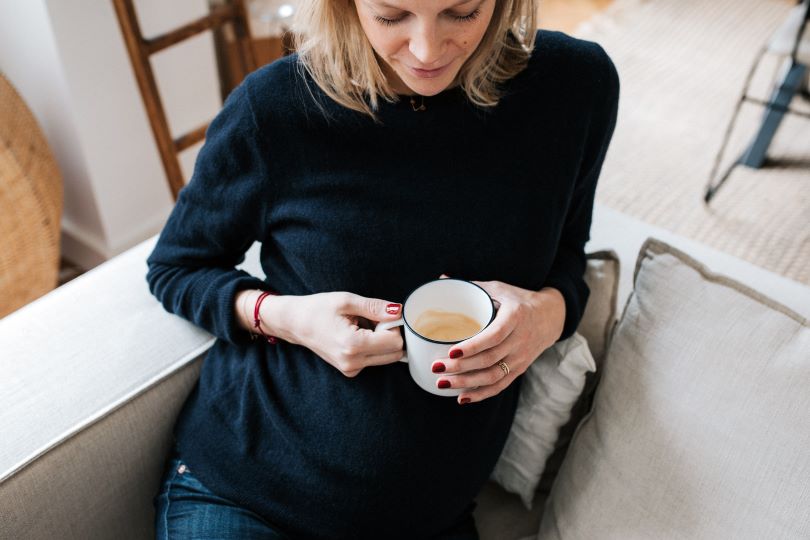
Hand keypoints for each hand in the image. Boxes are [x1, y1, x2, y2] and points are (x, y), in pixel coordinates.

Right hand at [259, 291, 403, 376]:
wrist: (295, 324)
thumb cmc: (318, 309)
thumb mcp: (347, 301)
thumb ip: (375, 307)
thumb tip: (398, 311)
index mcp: (352, 345)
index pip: (395, 342)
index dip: (393, 326)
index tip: (379, 315)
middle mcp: (353, 362)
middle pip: (394, 353)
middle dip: (389, 335)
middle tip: (371, 321)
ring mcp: (351, 369)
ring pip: (387, 357)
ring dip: (381, 341)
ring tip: (361, 327)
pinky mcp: (350, 370)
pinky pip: (375, 359)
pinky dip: (372, 346)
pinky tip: (356, 335)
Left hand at [432, 278, 565, 404]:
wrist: (551, 316)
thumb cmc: (519, 300)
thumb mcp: (499, 288)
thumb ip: (473, 286)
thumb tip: (442, 279)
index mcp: (515, 318)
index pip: (493, 336)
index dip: (473, 346)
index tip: (451, 352)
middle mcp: (520, 340)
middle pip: (489, 359)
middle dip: (461, 367)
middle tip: (437, 367)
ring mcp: (520, 358)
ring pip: (493, 376)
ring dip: (466, 383)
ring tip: (442, 383)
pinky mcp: (519, 369)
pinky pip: (500, 386)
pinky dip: (481, 394)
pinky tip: (461, 397)